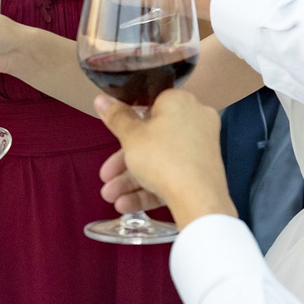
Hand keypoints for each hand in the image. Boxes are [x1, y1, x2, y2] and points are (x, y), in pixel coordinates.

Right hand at [94, 89, 233, 226]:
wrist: (197, 198)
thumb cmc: (164, 157)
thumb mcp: (131, 136)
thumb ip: (116, 117)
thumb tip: (101, 98)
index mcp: (179, 102)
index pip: (150, 106)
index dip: (129, 123)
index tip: (114, 138)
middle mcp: (194, 120)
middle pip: (152, 139)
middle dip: (124, 162)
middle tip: (106, 177)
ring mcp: (200, 148)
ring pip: (159, 161)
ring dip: (131, 180)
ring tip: (111, 196)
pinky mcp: (202, 172)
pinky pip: (171, 175)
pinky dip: (149, 188)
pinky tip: (125, 204)